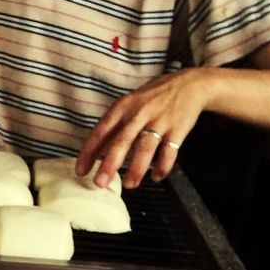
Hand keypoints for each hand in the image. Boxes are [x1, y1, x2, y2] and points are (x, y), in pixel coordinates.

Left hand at [76, 69, 209, 188]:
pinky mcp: (178, 129)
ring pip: (145, 148)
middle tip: (100, 183)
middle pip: (121, 141)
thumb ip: (114, 127)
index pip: (101, 131)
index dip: (89, 152)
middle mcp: (139, 113)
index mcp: (122, 107)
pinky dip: (163, 166)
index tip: (81, 170)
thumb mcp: (129, 104)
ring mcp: (159, 121)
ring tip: (129, 184)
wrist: (189, 84)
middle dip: (109, 164)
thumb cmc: (153, 98)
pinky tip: (156, 177)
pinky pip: (169, 152)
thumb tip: (96, 153)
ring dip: (136, 169)